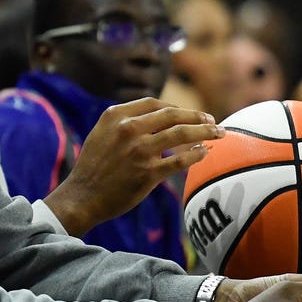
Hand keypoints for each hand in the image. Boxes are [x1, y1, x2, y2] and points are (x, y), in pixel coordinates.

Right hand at [43, 97, 224, 235]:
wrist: (82, 197)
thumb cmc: (93, 167)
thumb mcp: (101, 133)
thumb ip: (124, 121)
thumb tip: (156, 117)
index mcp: (116, 115)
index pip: (154, 104)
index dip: (175, 107)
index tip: (189, 113)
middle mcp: (128, 129)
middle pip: (172, 115)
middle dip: (197, 116)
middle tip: (212, 121)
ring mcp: (139, 150)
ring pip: (181, 133)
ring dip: (204, 132)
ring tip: (218, 134)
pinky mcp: (148, 173)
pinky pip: (180, 160)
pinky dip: (196, 154)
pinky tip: (203, 153)